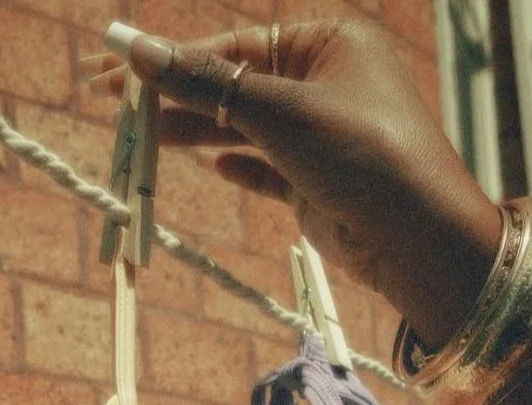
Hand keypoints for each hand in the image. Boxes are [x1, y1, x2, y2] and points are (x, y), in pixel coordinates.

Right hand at [97, 20, 500, 348]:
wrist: (415, 236)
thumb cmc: (360, 153)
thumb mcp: (276, 110)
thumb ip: (206, 82)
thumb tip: (140, 51)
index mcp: (328, 41)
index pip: (235, 43)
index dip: (173, 58)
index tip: (119, 68)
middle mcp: (326, 82)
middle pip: (236, 83)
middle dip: (178, 95)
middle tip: (116, 104)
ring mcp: (322, 134)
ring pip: (246, 128)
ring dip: (198, 132)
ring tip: (147, 138)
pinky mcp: (318, 183)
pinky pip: (268, 168)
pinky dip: (239, 167)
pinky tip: (211, 167)